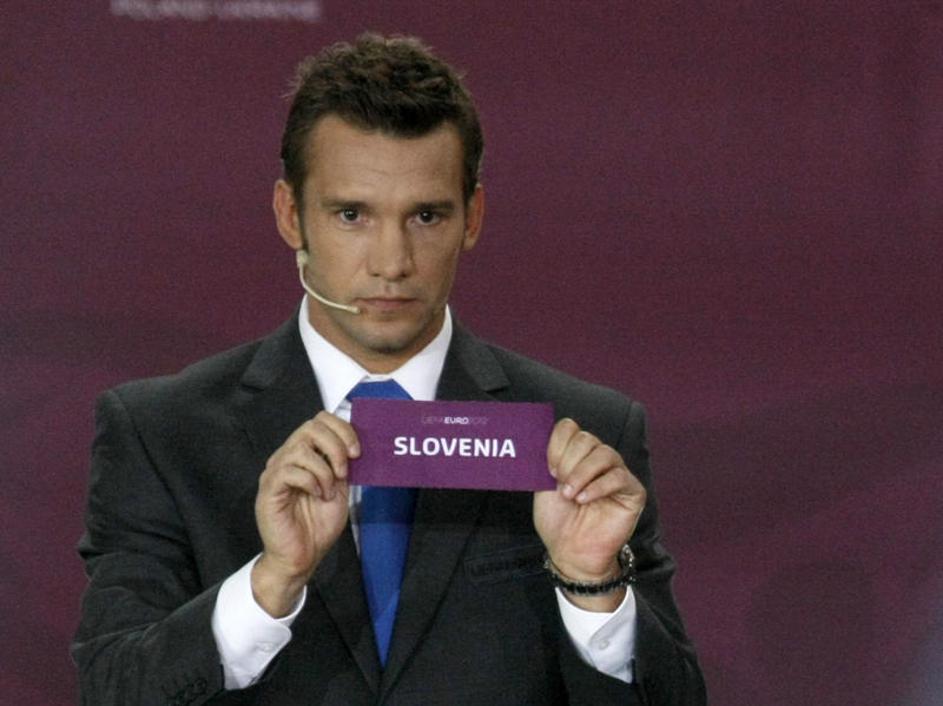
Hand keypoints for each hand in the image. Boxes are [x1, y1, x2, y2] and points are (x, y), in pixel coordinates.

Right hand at [251, 411, 359, 616]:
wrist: (301, 557)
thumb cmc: (317, 526)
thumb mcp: (339, 489)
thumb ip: (343, 466)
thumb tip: (355, 445)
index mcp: (305, 455)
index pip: (320, 421)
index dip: (342, 429)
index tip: (357, 452)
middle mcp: (287, 458)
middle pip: (310, 427)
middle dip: (335, 446)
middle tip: (344, 471)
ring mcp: (276, 472)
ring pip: (301, 448)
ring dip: (324, 470)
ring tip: (328, 491)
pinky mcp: (269, 489)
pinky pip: (289, 471)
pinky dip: (311, 482)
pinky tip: (317, 496)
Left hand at [534, 418, 645, 609]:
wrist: (571, 552)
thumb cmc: (558, 520)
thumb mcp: (544, 486)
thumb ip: (547, 461)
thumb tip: (540, 437)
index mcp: (576, 455)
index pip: (570, 428)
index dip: (557, 443)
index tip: (548, 468)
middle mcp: (597, 460)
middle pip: (587, 439)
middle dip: (568, 461)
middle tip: (559, 484)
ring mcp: (617, 473)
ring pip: (604, 453)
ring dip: (582, 472)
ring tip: (570, 494)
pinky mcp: (633, 491)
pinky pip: (619, 477)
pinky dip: (598, 486)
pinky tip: (584, 499)